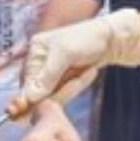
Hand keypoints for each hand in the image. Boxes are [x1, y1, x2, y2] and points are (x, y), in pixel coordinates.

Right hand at [10, 9, 139, 111]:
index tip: (44, 102)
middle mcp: (39, 61)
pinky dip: (76, 86)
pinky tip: (89, 71)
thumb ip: (47, 76)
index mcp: (35, 50)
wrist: (111, 38)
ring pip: (52, 94)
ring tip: (87, 70)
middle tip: (76, 79)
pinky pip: (64, 92)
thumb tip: (29, 97)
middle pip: (38, 90)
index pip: (27, 81)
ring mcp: (51, 71)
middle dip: (57, 90)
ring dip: (70, 87)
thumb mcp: (66, 54)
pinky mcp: (62, 79)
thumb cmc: (88, 39)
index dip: (35, 95)